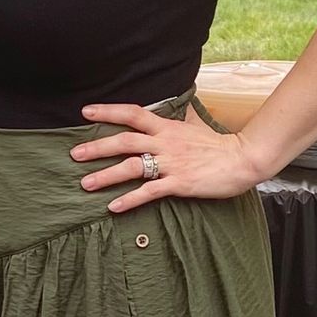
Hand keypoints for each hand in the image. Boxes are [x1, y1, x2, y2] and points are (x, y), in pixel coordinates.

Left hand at [71, 102, 263, 211]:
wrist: (242, 159)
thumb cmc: (217, 145)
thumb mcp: (192, 126)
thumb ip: (174, 121)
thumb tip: (167, 109)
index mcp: (166, 127)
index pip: (132, 113)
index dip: (108, 111)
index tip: (85, 112)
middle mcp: (164, 142)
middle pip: (124, 141)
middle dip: (97, 147)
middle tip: (74, 154)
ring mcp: (171, 163)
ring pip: (131, 167)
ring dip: (106, 176)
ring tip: (85, 184)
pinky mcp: (179, 183)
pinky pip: (149, 192)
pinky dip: (129, 199)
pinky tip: (113, 207)